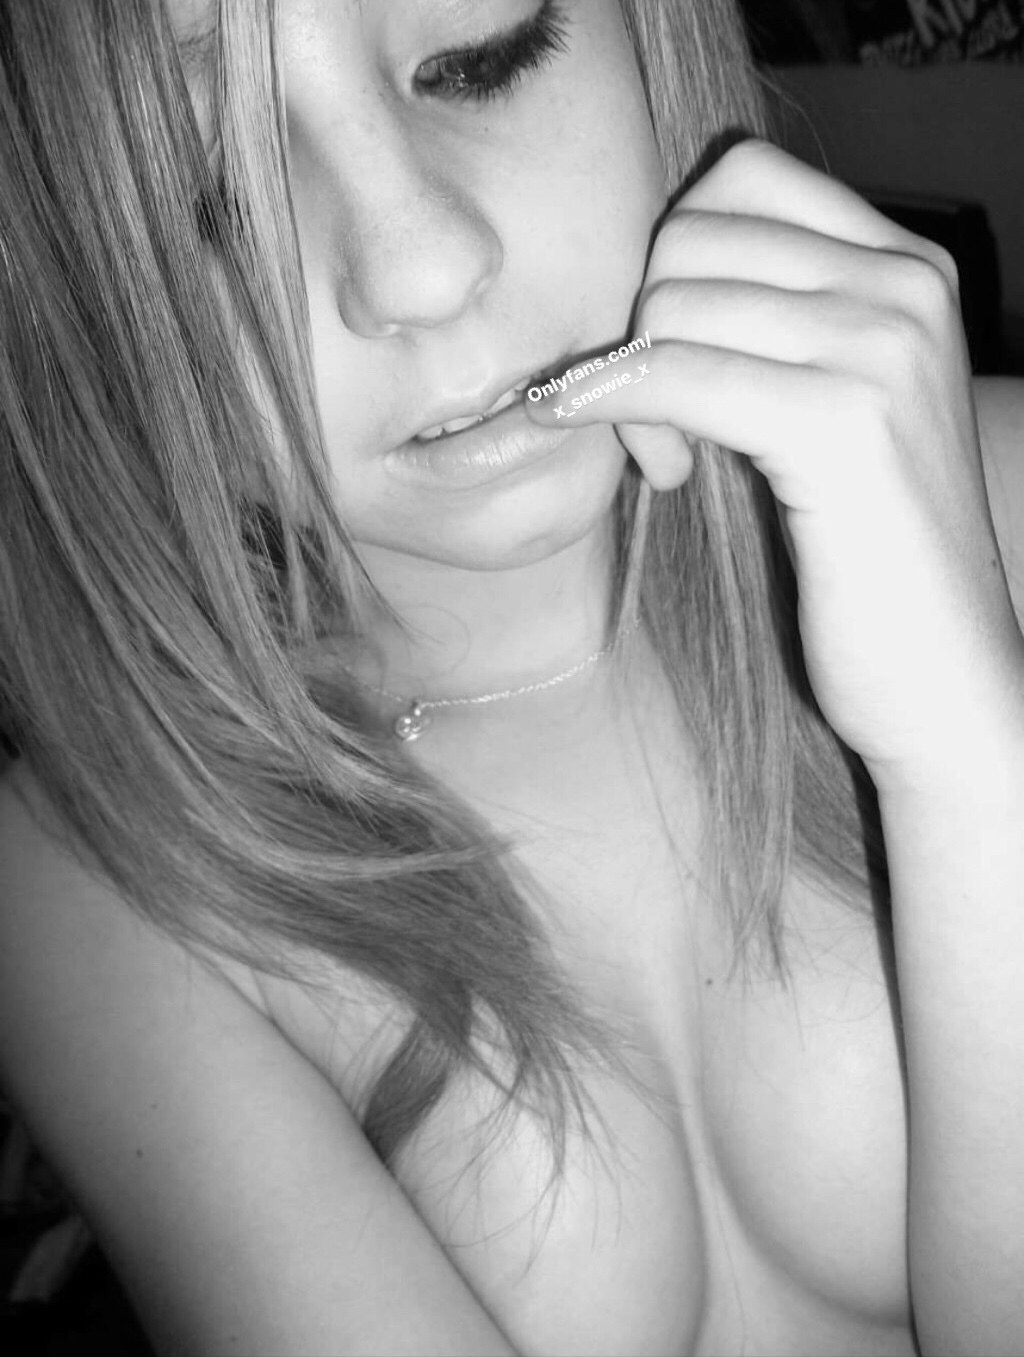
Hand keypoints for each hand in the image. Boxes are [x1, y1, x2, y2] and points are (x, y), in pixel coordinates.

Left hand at [527, 139, 1023, 791]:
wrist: (944, 676)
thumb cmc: (867, 557)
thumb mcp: (825, 409)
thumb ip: (763, 331)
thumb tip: (638, 289)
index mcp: (907, 267)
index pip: (738, 179)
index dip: (674, 262)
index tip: (672, 357)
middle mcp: (906, 286)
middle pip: (691, 235)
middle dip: (641, 326)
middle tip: (653, 426)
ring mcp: (883, 348)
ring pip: (673, 301)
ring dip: (632, 386)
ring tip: (668, 460)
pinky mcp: (842, 425)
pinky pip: (676, 375)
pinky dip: (619, 407)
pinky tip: (647, 464)